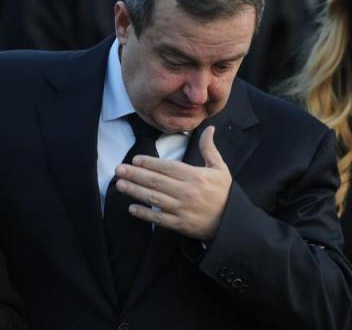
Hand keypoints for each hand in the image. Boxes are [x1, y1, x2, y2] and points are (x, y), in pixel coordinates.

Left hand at [115, 126, 231, 240]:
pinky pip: (159, 219)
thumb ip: (209, 149)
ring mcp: (182, 209)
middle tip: (119, 169)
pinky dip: (145, 214)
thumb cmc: (225, 193)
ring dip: (135, 191)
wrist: (233, 222)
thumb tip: (209, 128)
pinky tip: (132, 208)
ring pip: (154, 198)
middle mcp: (186, 192)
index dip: (150, 163)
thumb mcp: (220, 168)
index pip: (167, 167)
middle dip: (135, 174)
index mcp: (195, 176)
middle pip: (156, 181)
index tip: (135, 159)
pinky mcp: (180, 225)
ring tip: (120, 185)